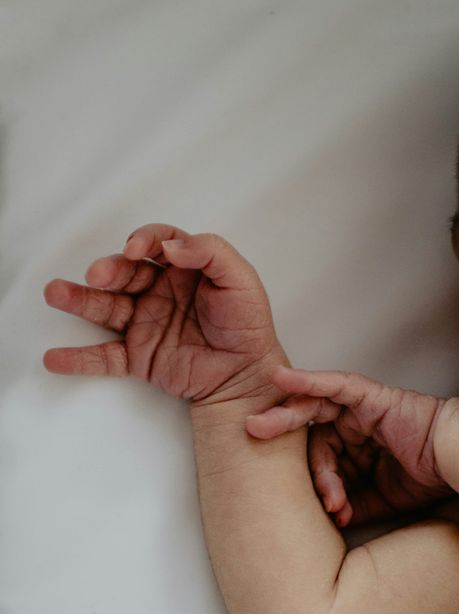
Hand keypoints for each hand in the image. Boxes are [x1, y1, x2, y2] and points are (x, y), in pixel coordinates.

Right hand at [43, 224, 286, 403]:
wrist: (247, 374)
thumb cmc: (248, 325)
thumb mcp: (241, 280)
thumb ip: (210, 253)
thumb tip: (172, 246)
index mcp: (184, 270)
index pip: (157, 244)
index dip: (144, 240)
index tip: (135, 248)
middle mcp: (160, 293)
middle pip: (125, 272)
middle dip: (108, 270)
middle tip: (97, 275)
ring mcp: (146, 325)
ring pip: (106, 308)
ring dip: (78, 300)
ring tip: (55, 293)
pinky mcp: (140, 358)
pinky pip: (105, 357)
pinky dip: (79, 359)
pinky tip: (54, 357)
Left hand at [246, 366, 454, 525]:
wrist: (458, 463)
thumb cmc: (425, 478)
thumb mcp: (375, 500)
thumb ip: (347, 505)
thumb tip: (323, 521)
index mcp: (352, 451)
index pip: (320, 461)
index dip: (323, 484)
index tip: (335, 509)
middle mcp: (352, 427)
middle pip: (310, 433)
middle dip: (283, 442)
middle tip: (250, 438)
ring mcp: (359, 409)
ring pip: (314, 408)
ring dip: (286, 415)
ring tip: (259, 425)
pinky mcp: (368, 395)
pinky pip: (335, 385)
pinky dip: (309, 381)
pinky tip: (283, 380)